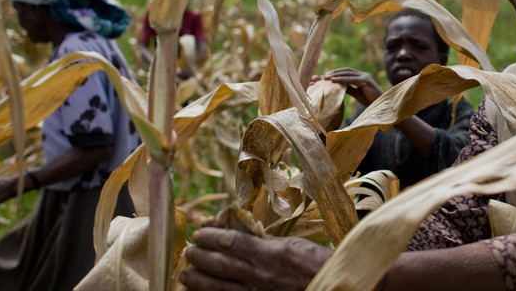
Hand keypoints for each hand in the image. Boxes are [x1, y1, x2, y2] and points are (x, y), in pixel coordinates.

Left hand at [180, 228, 330, 290]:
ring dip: (199, 279)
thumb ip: (267, 240)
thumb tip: (244, 230)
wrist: (329, 285)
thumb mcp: (293, 244)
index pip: (232, 242)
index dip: (212, 236)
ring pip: (219, 287)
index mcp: (269, 253)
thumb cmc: (314, 263)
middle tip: (189, 250)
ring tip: (186, 273)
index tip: (200, 232)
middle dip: (200, 256)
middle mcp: (260, 274)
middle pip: (221, 264)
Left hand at [312, 68, 382, 106]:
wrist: (381, 106)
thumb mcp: (357, 94)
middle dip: (334, 72)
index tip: (327, 75)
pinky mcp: (366, 80)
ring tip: (326, 77)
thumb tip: (339, 86)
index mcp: (362, 76)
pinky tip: (333, 81)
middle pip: (346, 70)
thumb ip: (349, 88)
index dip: (337, 73)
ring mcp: (365, 76)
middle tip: (324, 75)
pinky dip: (341, 79)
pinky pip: (351, 79)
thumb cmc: (370, 101)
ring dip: (336, 75)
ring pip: (348, 73)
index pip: (347, 72)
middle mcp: (364, 74)